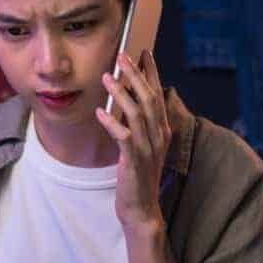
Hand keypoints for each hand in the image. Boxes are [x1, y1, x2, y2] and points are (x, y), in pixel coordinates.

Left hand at [96, 49, 171, 232]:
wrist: (142, 209)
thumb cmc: (139, 177)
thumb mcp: (143, 147)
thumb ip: (140, 125)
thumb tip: (129, 101)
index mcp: (162, 130)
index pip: (158, 95)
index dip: (152, 73)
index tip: (144, 53)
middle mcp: (159, 136)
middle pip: (149, 98)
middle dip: (136, 75)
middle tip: (122, 56)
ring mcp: (148, 149)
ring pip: (137, 113)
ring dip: (122, 93)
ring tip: (107, 77)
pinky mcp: (134, 161)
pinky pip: (124, 137)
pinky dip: (112, 122)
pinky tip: (99, 111)